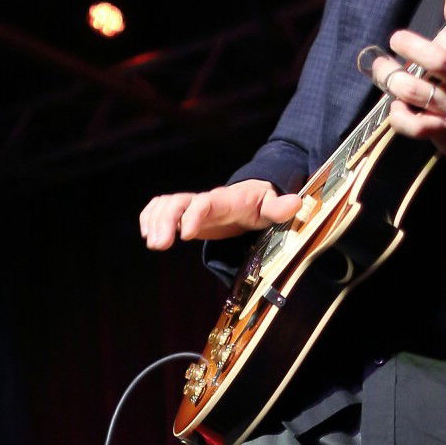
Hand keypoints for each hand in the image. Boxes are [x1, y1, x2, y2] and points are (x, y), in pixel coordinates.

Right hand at [140, 178, 301, 250]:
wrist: (250, 198)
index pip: (205, 202)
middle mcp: (204, 201)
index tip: (184, 235)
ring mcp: (192, 205)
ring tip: (154, 245)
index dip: (193, 215)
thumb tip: (296, 203)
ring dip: (154, 222)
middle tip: (159, 245)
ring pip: (165, 205)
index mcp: (225, 201)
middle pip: (177, 202)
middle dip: (165, 222)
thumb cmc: (260, 206)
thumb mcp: (272, 208)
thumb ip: (280, 207)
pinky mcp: (183, 213)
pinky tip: (149, 235)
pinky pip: (160, 208)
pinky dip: (150, 218)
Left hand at [365, 0, 445, 190]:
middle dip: (411, 47)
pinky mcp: (443, 133)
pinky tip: (396, 107)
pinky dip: (399, 116)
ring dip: (393, 79)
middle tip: (396, 39)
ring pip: (417, 92)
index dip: (445, 37)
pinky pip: (415, 125)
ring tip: (384, 70)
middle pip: (437, 62)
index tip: (436, 37)